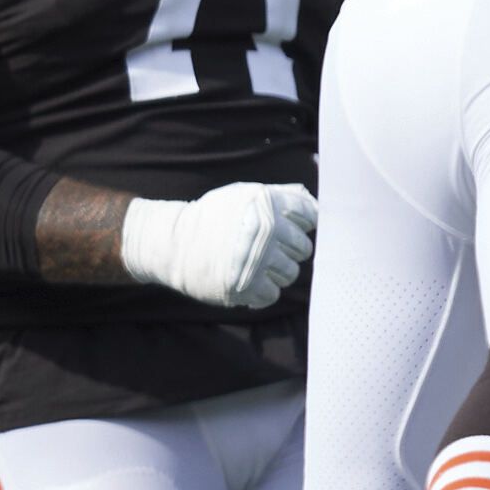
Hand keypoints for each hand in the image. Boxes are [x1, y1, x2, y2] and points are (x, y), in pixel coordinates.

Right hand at [120, 182, 319, 310]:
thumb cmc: (213, 217)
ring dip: (276, 273)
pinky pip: (273, 294)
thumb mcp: (243, 194)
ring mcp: (257, 259)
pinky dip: (262, 291)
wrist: (175, 244)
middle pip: (303, 248)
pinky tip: (248, 281)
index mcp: (266, 202)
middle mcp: (266, 229)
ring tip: (256, 265)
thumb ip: (281, 194)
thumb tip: (315, 203)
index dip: (302, 225)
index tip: (287, 230)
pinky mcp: (246, 286)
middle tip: (266, 250)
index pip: (310, 216)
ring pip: (291, 274)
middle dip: (288, 251)